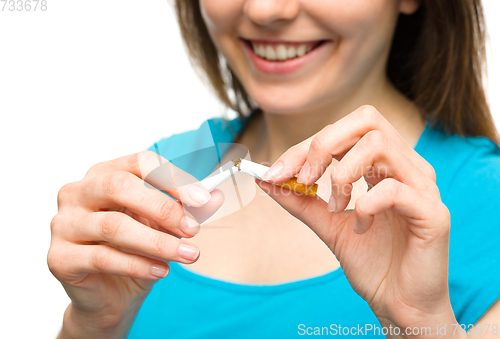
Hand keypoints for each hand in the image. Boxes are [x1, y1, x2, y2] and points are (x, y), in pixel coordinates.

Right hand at [48, 151, 222, 337]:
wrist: (111, 295)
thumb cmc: (137, 251)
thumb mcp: (165, 227)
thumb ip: (188, 210)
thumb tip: (216, 196)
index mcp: (103, 174)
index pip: (138, 162)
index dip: (172, 177)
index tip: (202, 198)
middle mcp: (77, 193)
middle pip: (119, 185)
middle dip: (163, 207)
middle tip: (193, 229)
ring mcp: (64, 224)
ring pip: (114, 226)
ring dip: (158, 242)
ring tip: (189, 255)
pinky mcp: (59, 258)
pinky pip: (103, 258)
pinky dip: (138, 265)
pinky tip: (161, 271)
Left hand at [258, 106, 454, 335]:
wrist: (399, 304)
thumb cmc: (371, 262)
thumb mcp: (327, 224)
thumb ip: (301, 199)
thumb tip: (266, 178)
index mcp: (384, 164)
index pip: (345, 130)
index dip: (305, 145)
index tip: (275, 172)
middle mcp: (407, 166)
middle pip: (366, 119)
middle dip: (323, 144)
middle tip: (305, 178)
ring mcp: (423, 186)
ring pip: (379, 144)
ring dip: (343, 174)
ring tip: (335, 207)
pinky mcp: (432, 212)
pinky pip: (393, 188)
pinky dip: (364, 205)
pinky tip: (360, 226)